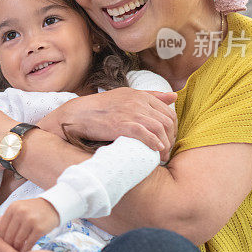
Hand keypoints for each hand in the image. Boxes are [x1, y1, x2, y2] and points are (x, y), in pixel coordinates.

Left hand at [0, 198, 59, 251]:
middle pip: (9, 236)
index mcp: (13, 208)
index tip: (4, 245)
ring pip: (18, 241)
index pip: (2, 228)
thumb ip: (3, 219)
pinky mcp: (39, 228)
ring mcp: (30, 220)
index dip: (2, 239)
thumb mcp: (17, 210)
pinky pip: (29, 244)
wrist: (53, 206)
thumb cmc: (32, 210)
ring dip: (17, 249)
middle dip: (9, 246)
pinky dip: (26, 250)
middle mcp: (20, 212)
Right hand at [37, 88, 176, 161]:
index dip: (172, 129)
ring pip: (159, 129)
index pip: (168, 112)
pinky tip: (155, 151)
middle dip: (170, 138)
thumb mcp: (127, 96)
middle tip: (166, 150)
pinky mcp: (122, 124)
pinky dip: (154, 144)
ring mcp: (131, 113)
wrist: (78, 114)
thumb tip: (174, 96)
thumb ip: (151, 96)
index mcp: (140, 95)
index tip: (168, 139)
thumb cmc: (101, 107)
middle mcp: (138, 102)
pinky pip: (146, 135)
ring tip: (161, 156)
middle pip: (167, 121)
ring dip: (164, 145)